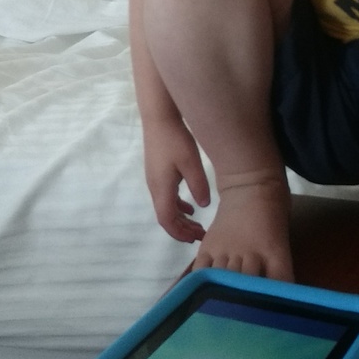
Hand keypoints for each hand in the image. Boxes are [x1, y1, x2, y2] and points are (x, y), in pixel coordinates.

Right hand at [143, 115, 210, 243]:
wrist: (159, 119)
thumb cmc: (175, 139)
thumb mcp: (191, 163)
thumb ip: (198, 185)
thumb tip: (204, 205)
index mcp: (161, 188)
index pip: (167, 220)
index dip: (179, 233)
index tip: (195, 239)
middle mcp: (155, 188)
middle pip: (166, 217)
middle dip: (182, 229)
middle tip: (201, 235)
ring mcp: (155, 181)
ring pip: (166, 208)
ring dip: (181, 219)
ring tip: (198, 225)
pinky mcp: (158, 173)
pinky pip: (167, 198)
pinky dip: (178, 206)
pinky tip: (191, 207)